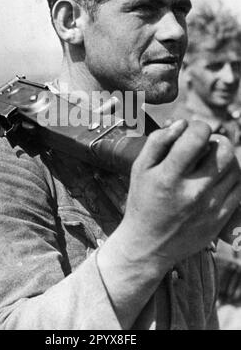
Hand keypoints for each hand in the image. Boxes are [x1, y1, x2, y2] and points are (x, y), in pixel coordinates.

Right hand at [120, 119, 240, 268]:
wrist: (148, 246)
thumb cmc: (142, 202)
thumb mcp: (139, 169)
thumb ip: (158, 141)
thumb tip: (181, 124)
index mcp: (169, 176)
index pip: (197, 137)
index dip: (197, 127)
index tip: (191, 132)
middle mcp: (193, 191)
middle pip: (225, 150)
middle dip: (216, 141)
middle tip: (204, 147)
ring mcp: (211, 207)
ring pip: (235, 168)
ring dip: (224, 159)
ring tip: (209, 163)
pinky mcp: (221, 219)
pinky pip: (239, 188)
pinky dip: (230, 178)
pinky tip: (215, 179)